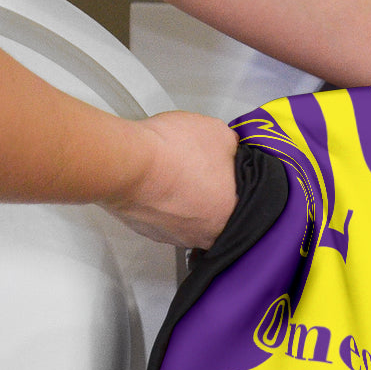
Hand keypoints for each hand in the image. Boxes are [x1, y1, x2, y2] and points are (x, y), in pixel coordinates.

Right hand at [103, 111, 238, 249]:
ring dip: (183, 199)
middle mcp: (201, 236)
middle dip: (209, 194)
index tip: (226, 171)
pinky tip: (157, 182)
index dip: (234, 184)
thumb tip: (228, 145)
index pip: (241, 204)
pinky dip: (160, 201)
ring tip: (175, 174)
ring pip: (185, 217)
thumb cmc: (176, 151)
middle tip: (201, 172)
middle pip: (213, 214)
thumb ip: (231, 145)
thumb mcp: (219, 133)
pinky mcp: (145, 230)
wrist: (128, 162)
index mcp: (229, 218)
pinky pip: (160, 216)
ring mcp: (171, 236)